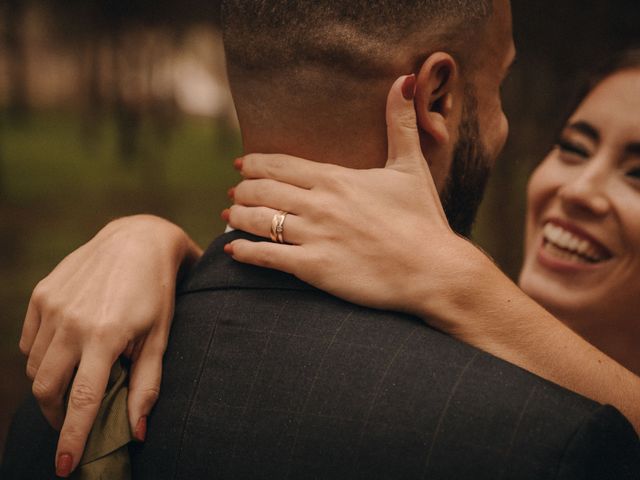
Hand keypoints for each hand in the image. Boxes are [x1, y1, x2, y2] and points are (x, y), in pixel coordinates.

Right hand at [19, 214, 200, 476]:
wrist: (138, 239)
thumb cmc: (157, 291)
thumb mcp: (160, 336)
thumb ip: (147, 385)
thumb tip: (137, 432)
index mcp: (105, 335)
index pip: (82, 400)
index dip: (72, 438)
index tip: (66, 466)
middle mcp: (71, 322)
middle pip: (47, 388)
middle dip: (57, 415)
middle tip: (73, 423)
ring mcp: (52, 306)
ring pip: (35, 366)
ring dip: (50, 384)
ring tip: (75, 384)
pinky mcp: (41, 294)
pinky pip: (29, 341)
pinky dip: (41, 357)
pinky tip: (65, 353)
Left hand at [224, 75, 472, 317]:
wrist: (433, 270)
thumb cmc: (422, 220)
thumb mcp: (411, 167)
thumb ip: (400, 125)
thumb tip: (402, 80)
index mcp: (336, 178)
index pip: (281, 164)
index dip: (255, 164)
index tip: (242, 165)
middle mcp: (320, 204)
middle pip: (262, 190)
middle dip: (242, 189)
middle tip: (234, 191)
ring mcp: (315, 236)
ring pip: (259, 220)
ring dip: (237, 216)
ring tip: (229, 215)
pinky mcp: (314, 268)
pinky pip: (267, 256)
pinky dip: (244, 251)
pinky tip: (232, 249)